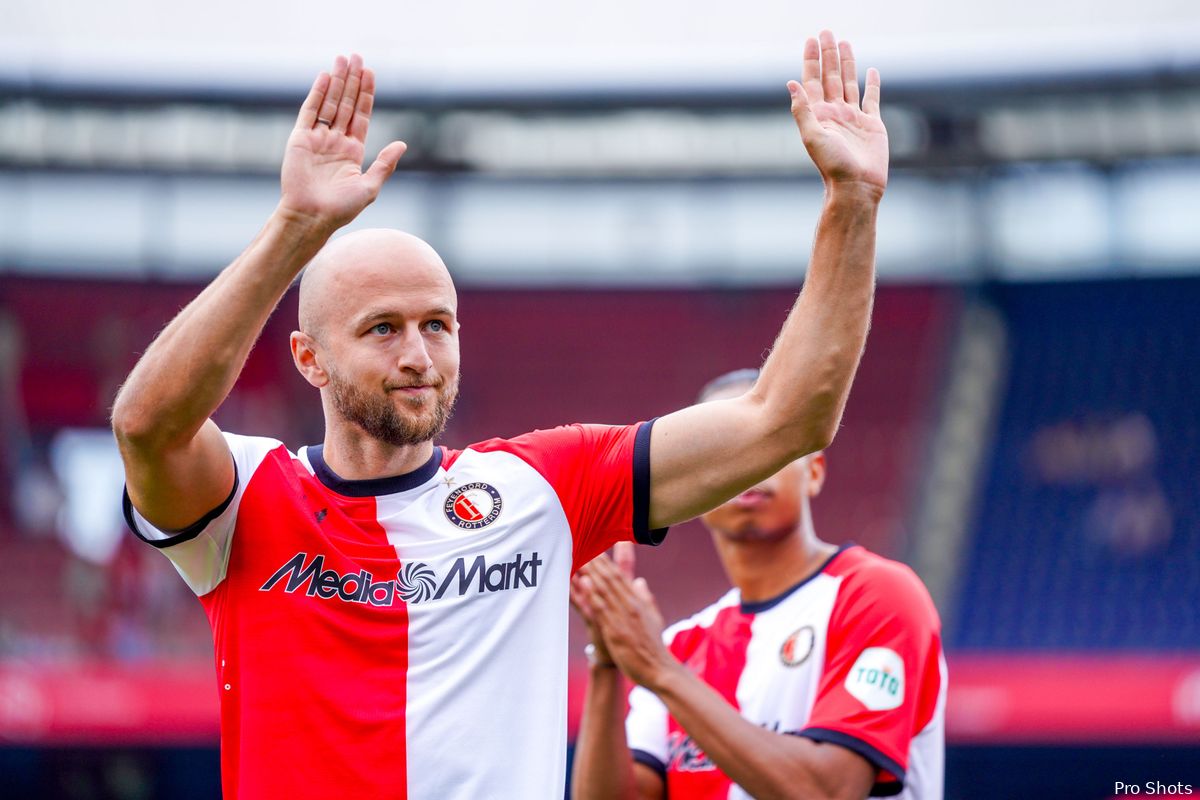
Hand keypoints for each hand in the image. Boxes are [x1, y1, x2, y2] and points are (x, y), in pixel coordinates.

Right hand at [278, 54, 407, 230]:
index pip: (361, 115)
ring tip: (343, 59)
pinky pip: (310, 111)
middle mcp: (335, 141)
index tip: (370, 73)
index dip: (366, 94)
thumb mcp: (370, 186)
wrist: (312, 217)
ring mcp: (317, 138)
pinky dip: (317, 93)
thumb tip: (403, 144)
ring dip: (337, 81)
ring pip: (329, 103)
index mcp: (353, 151)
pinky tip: (326, 76)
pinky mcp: (300, 139)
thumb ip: (385, 164)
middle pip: (345, 104)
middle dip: (352, 81)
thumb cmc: (341, 209)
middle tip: (356, 57)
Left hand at [576, 546, 679, 689]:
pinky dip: (592, 594)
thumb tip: (639, 581)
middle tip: (582, 543)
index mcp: (638, 601)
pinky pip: (601, 609)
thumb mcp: (653, 616)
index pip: (621, 575)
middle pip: (611, 577)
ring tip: (578, 556)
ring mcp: (623, 617)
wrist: (659, 669)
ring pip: (604, 589)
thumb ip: (645, 597)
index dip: (607, 560)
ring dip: (590, 572)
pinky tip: (583, 583)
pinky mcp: (616, 631)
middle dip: (596, 561)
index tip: (596, 546)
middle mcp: (631, 605)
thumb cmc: (653, 645)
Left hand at [788, 31, 887, 196]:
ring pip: (850, 83)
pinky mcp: (871, 124)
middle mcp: (834, 113)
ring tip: (844, 43)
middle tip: (827, 32)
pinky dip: (872, 84)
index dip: (812, 59)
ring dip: (847, 63)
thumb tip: (791, 83)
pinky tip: (871, 71)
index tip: (811, 39)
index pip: (813, 80)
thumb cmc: (832, 166)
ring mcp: (853, 117)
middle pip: (831, 76)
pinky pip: (871, 99)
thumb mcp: (812, 136)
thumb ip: (802, 110)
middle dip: (828, 54)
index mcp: (818, 114)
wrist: (856, 186)